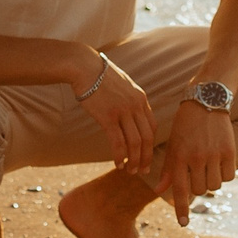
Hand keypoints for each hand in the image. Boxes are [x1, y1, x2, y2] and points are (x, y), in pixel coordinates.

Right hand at [76, 55, 155, 173]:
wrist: (84, 67)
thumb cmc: (100, 76)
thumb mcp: (123, 85)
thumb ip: (130, 99)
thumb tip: (130, 113)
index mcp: (141, 99)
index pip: (152, 127)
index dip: (151, 145)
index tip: (147, 156)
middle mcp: (136, 106)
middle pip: (147, 138)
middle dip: (146, 157)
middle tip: (142, 171)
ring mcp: (123, 111)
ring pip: (135, 143)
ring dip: (133, 160)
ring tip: (129, 170)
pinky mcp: (108, 116)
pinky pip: (118, 142)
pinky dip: (119, 156)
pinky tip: (117, 164)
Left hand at [157, 101, 236, 225]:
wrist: (206, 102)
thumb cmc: (185, 127)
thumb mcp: (173, 146)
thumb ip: (168, 169)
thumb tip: (160, 191)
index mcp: (178, 156)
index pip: (179, 188)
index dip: (180, 208)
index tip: (183, 224)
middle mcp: (195, 157)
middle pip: (200, 190)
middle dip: (198, 187)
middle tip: (198, 173)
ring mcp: (213, 154)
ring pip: (215, 185)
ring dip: (212, 181)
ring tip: (209, 166)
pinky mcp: (229, 151)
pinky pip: (229, 176)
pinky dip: (225, 174)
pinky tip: (220, 162)